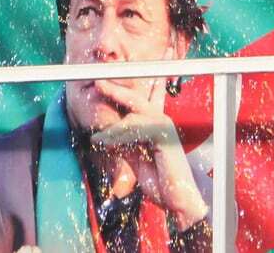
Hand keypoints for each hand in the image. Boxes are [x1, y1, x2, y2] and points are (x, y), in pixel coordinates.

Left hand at [92, 77, 209, 228]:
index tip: (117, 75)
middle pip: (136, 99)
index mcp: (156, 123)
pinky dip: (118, 136)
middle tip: (98, 81)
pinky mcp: (162, 134)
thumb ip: (122, 143)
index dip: (132, 85)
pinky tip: (106, 142)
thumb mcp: (134, 157)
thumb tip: (102, 134)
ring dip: (111, 128)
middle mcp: (162, 120)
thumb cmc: (159, 180)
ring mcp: (164, 125)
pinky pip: (136, 128)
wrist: (177, 198)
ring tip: (96, 140)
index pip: (145, 98)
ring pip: (132, 116)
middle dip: (116, 88)